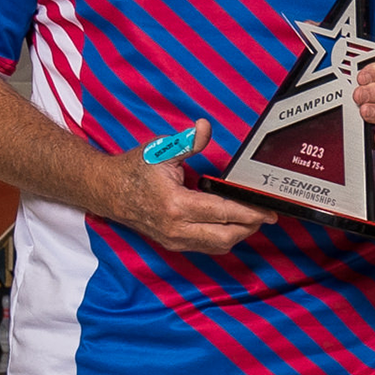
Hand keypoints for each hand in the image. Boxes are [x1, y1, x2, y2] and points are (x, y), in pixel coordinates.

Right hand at [112, 119, 275, 253]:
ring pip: (218, 246)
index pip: (224, 213)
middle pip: (227, 236)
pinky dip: (224, 238)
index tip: (269, 211)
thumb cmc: (133, 170)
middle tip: (266, 214)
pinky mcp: (172, 244)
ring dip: (239, 234)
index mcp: (176, 206)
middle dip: (250, 226)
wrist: (105, 191)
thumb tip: (204, 127)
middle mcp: (176, 228)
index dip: (250, 213)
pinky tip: (232, 224)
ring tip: (252, 218)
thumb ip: (187, 142)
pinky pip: (206, 247)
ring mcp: (174, 240)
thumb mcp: (160, 150)